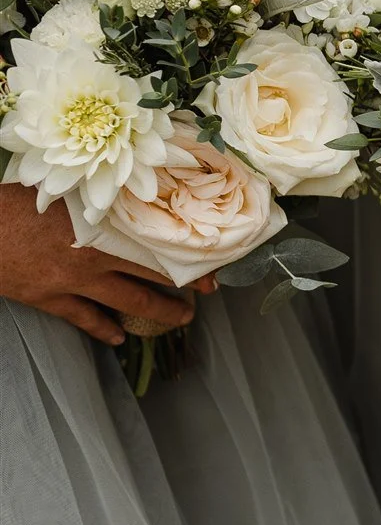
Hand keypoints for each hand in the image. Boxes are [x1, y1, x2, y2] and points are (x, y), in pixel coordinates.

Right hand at [0, 184, 201, 344]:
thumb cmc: (15, 199)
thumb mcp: (64, 189)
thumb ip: (98, 197)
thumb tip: (132, 187)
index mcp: (102, 221)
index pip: (159, 236)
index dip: (189, 247)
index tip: (215, 252)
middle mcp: (96, 252)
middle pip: (154, 271)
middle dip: (187, 282)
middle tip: (211, 288)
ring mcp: (74, 279)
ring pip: (131, 301)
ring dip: (161, 312)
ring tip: (183, 317)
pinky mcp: (49, 297)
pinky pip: (85, 319)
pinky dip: (104, 330)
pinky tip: (119, 337)